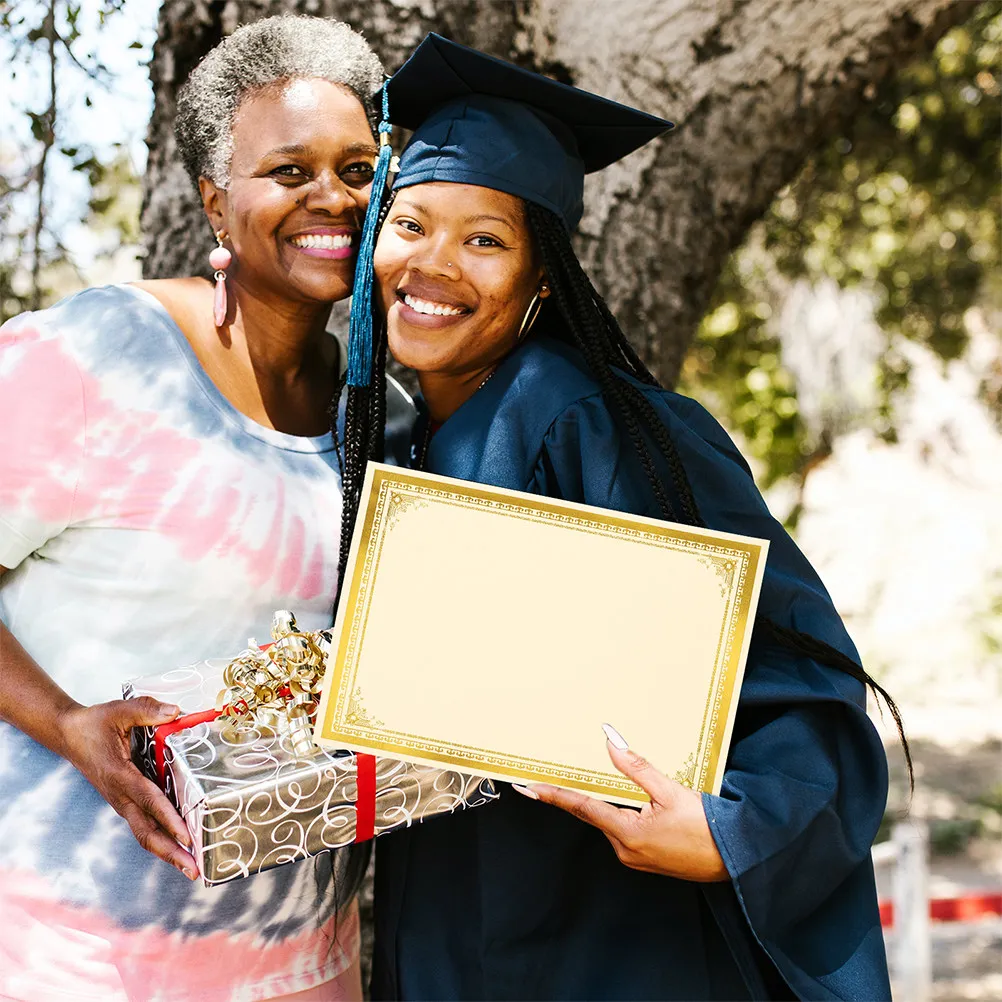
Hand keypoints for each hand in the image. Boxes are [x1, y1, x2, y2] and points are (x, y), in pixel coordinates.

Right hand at [56, 696, 198, 879]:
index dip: (169, 819)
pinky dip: (162, 838)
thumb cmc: (95, 723)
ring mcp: (121, 802)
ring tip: (191, 867)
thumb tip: (174, 711)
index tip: (188, 837)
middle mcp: (120, 796)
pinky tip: (179, 846)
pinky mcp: (124, 802)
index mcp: (120, 775)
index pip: (149, 801)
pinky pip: (144, 824)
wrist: (69, 735)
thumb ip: (146, 710)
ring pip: (145, 833)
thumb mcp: (119, 710)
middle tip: (195, 869)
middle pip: (147, 831)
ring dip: (167, 852)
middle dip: (171, 852)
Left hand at [513, 724, 727, 881]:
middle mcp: (625, 849)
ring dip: (608, 802)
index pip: (581, 806)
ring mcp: (635, 857)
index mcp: (627, 833)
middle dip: (581, 792)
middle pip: (595, 812)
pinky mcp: (645, 860)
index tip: (526, 787)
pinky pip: (625, 830)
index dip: (551, 794)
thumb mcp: (671, 791)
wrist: (736, 859)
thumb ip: (637, 767)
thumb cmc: (708, 827)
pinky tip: (637, 802)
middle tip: (558, 772)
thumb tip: (610, 743)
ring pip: (611, 820)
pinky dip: (623, 813)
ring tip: (609, 781)